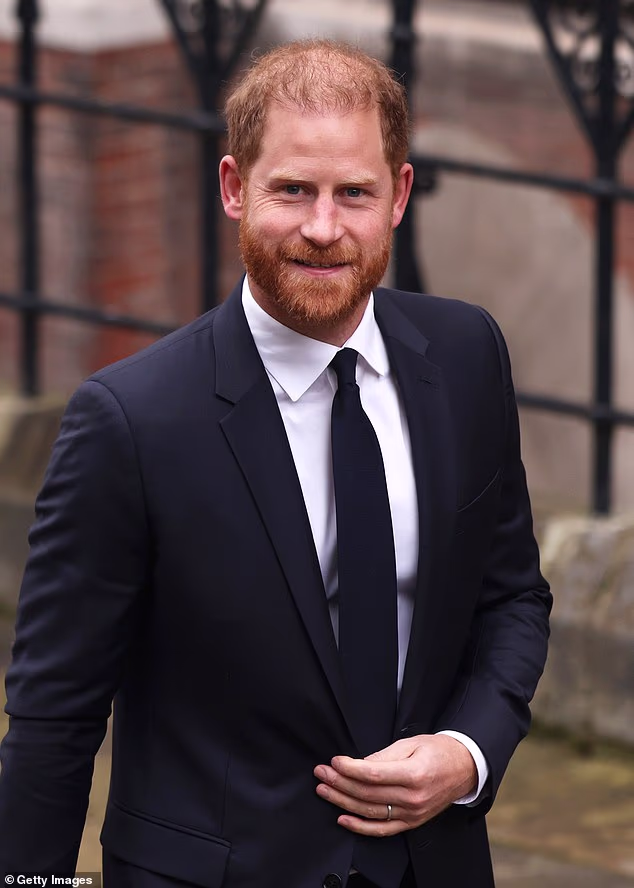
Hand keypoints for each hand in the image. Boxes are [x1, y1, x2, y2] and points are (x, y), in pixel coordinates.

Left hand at [313, 734, 477, 836]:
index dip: (350, 769)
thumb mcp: (411, 743)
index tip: (334, 761)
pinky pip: (382, 829)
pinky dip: (360, 827)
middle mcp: (413, 798)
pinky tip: (343, 818)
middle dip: (340, 783)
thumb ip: (384, 755)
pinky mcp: (411, 823)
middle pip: (368, 794)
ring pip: (370, 812)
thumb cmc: (437, 751)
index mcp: (414, 774)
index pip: (373, 775)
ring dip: (343, 802)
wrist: (463, 768)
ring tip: (325, 790)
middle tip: (321, 773)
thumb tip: (358, 764)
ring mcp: (412, 814)